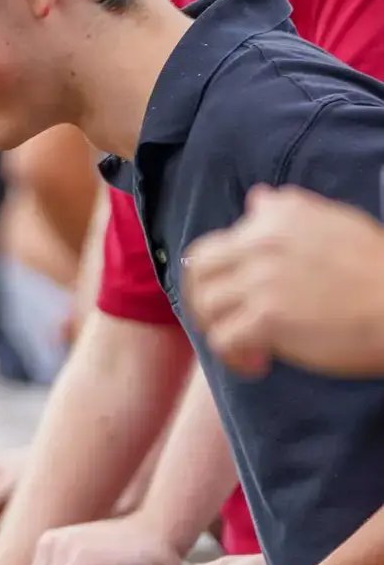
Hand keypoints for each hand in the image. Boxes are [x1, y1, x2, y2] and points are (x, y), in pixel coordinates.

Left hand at [182, 185, 383, 376]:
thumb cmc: (375, 270)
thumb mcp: (335, 222)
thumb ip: (290, 211)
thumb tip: (257, 199)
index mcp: (276, 216)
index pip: (215, 243)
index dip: (216, 276)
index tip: (236, 298)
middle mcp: (261, 243)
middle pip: (198, 272)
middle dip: (203, 302)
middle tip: (224, 325)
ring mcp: (262, 281)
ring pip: (206, 307)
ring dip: (219, 332)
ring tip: (247, 349)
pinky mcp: (268, 318)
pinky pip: (223, 340)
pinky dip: (234, 357)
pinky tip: (259, 365)